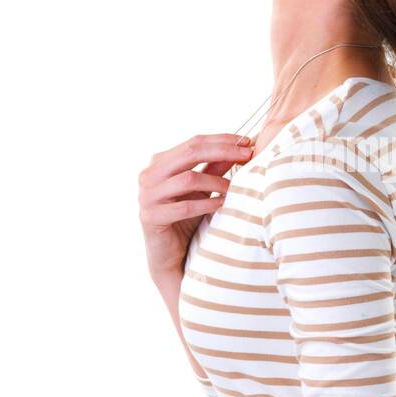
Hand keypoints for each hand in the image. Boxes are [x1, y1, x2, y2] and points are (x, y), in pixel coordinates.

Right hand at [138, 133, 255, 282]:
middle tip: (248, 155)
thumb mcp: (202, 190)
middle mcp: (149, 175)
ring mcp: (147, 195)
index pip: (194, 142)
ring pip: (188, 178)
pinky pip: (184, 207)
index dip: (222, 140)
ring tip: (235, 187)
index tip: (247, 141)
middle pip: (190, 152)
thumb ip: (214, 168)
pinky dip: (207, 203)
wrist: (167, 256)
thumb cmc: (185, 220)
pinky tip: (223, 204)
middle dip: (223, 151)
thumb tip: (239, 147)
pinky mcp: (150, 217)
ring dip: (217, 181)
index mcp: (159, 162)